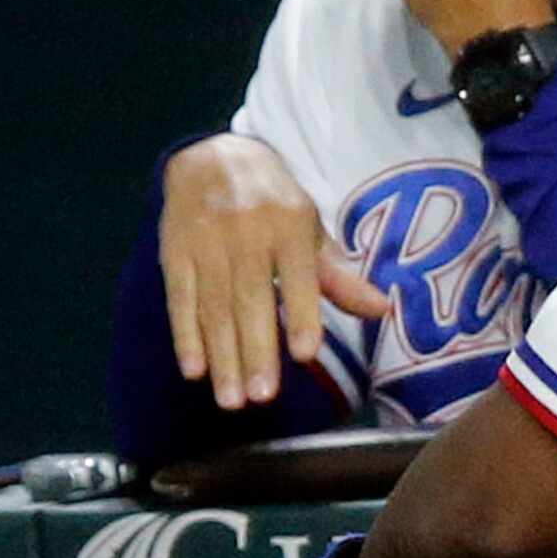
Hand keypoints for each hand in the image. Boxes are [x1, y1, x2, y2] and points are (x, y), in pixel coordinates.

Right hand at [161, 136, 388, 407]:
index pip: (298, 274)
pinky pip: (181, 299)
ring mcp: (207, 242)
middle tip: (262, 397)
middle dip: (255, 350)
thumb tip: (382, 309)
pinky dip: (186, 336)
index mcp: (290, 224)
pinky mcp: (174, 251)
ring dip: (222, 356)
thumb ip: (339, 275)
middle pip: (251, 299)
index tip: (304, 355)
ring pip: (215, 306)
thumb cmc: (275, 204)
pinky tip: (194, 370)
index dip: (300, 314)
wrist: (213, 158)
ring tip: (233, 398)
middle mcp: (247, 232)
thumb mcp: (311, 229)